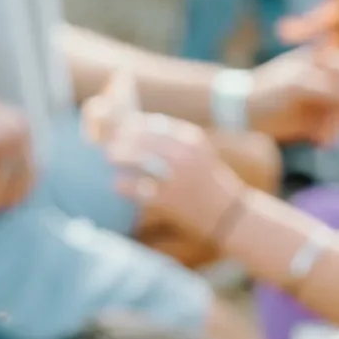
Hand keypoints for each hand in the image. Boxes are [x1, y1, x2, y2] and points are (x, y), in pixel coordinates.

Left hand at [105, 110, 245, 242]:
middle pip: (143, 137)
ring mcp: (178, 177)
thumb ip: (174, 141)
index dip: (133, 123)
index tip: (119, 126)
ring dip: (119, 155)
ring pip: (138, 158)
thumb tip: (141, 129)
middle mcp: (185, 154)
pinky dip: (123, 185)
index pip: (154, 123)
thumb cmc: (209, 182)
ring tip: (108, 157)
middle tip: (106, 142)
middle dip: (121, 137)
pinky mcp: (171, 200)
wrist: (232, 214)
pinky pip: (138, 189)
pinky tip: (115, 184)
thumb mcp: (198, 154)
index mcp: (192, 139)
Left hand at [247, 46, 338, 145]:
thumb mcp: (298, 86)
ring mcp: (325, 98)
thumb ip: (330, 88)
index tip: (335, 102)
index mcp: (325, 60)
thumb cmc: (266, 92)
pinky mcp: (317, 119)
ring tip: (322, 137)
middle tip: (332, 123)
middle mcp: (328, 77)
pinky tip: (319, 141)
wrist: (238, 111)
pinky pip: (338, 127)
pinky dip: (333, 134)